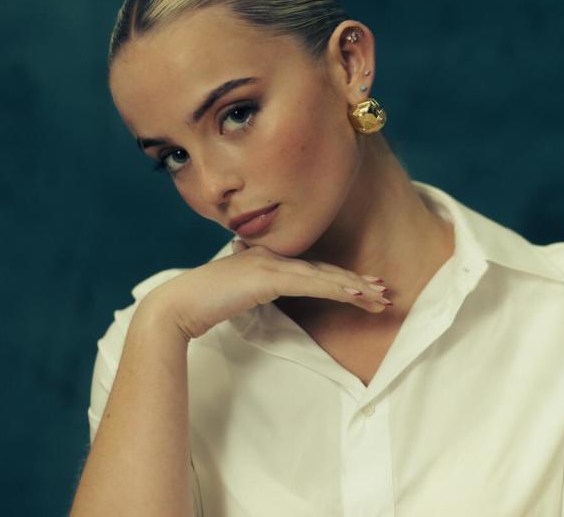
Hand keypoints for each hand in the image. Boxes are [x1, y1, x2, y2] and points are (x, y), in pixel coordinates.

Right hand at [141, 239, 390, 340]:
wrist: (179, 305)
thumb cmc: (203, 304)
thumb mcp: (236, 296)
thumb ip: (254, 292)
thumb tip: (262, 296)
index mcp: (267, 261)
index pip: (312, 272)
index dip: (341, 280)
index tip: (364, 290)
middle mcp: (273, 257)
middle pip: (324, 271)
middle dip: (357, 283)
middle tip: (385, 293)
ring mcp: (271, 265)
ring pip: (323, 277)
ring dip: (355, 287)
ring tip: (380, 297)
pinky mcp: (268, 277)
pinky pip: (310, 284)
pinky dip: (335, 288)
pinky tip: (355, 294)